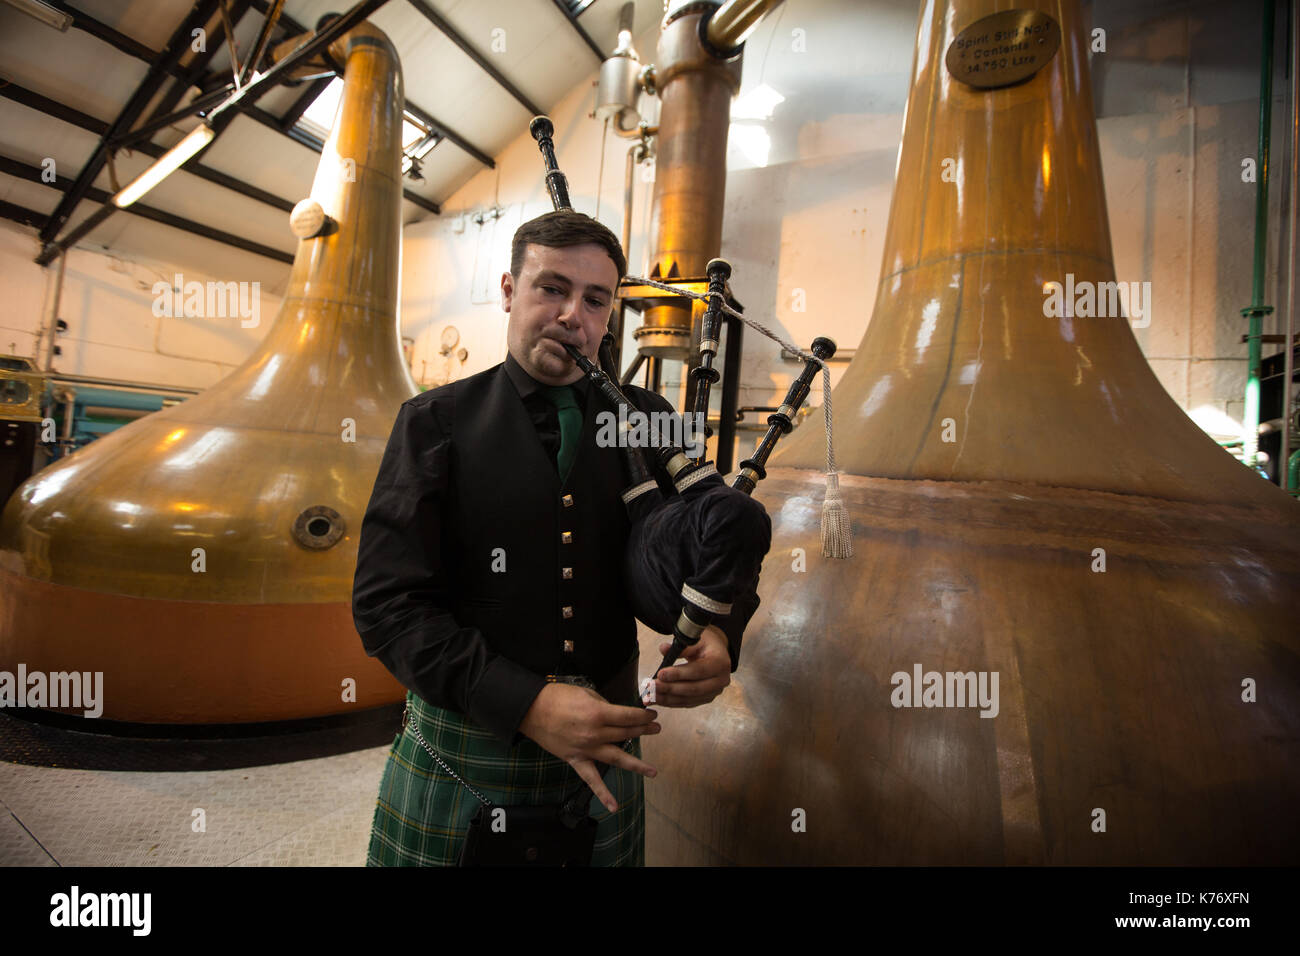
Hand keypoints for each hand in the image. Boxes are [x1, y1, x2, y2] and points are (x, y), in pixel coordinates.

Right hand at [518, 682, 659, 812]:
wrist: (532, 710)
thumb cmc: (557, 697)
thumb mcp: (585, 693)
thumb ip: (604, 705)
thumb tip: (616, 714)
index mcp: (598, 714)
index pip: (629, 717)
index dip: (643, 716)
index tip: (652, 715)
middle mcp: (595, 734)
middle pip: (625, 734)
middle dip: (643, 731)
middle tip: (657, 729)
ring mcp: (586, 749)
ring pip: (616, 758)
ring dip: (636, 765)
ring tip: (652, 771)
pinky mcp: (576, 760)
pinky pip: (591, 780)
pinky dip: (603, 794)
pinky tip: (613, 806)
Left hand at [655, 625, 730, 707]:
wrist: (716, 651)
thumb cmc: (706, 643)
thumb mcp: (696, 638)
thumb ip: (681, 646)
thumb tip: (663, 649)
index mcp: (720, 663)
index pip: (698, 671)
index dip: (678, 674)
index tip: (661, 674)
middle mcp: (721, 680)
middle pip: (693, 689)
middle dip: (669, 688)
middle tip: (651, 686)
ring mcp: (714, 692)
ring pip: (688, 699)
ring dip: (667, 698)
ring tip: (649, 696)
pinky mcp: (706, 698)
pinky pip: (687, 703)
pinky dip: (670, 702)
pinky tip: (657, 699)